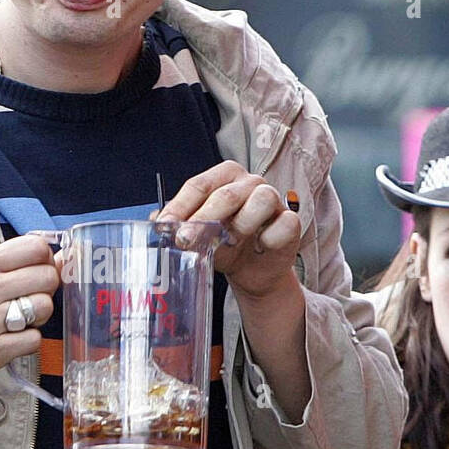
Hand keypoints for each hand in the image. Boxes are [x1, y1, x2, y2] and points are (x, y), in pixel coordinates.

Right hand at [0, 234, 59, 398]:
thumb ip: (17, 265)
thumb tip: (64, 257)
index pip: (36, 246)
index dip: (46, 261)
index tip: (37, 272)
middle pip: (48, 276)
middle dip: (46, 291)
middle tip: (28, 301)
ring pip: (45, 307)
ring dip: (39, 318)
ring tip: (19, 322)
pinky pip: (35, 340)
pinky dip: (28, 343)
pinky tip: (11, 341)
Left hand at [156, 160, 300, 300]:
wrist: (253, 271)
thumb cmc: (225, 245)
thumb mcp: (199, 235)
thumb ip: (179, 225)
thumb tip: (157, 219)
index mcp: (224, 177)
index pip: (198, 185)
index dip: (180, 207)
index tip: (165, 226)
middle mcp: (250, 183)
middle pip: (226, 194)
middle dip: (202, 219)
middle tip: (184, 241)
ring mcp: (274, 199)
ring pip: (260, 201)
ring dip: (240, 226)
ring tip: (230, 243)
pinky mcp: (291, 221)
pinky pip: (284, 225)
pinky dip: (269, 238)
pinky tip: (259, 248)